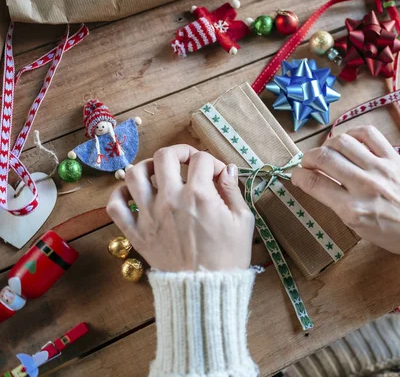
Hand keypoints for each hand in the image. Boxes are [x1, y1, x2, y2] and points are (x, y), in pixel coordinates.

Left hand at [107, 145, 254, 271]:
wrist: (206, 290)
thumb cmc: (228, 257)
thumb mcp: (243, 221)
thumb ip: (233, 191)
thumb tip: (228, 170)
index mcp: (199, 195)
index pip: (202, 160)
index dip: (213, 162)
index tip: (218, 175)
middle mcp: (171, 199)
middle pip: (165, 156)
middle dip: (179, 152)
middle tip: (188, 160)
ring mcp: (149, 215)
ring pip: (135, 174)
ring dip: (147, 166)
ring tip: (159, 172)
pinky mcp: (136, 233)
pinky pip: (115, 206)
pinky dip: (119, 195)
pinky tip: (132, 194)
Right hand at [291, 126, 399, 259]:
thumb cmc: (392, 234)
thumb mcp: (358, 228)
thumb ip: (336, 204)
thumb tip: (316, 181)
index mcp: (353, 210)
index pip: (315, 184)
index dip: (299, 176)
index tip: (295, 175)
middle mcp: (365, 185)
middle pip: (324, 158)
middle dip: (308, 158)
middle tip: (307, 163)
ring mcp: (380, 168)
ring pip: (342, 141)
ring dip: (326, 144)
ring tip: (326, 152)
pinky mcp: (394, 157)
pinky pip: (368, 133)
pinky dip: (352, 133)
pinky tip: (348, 141)